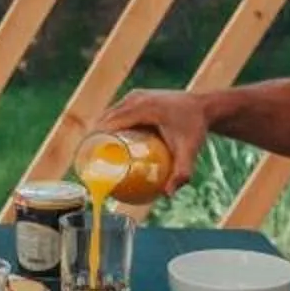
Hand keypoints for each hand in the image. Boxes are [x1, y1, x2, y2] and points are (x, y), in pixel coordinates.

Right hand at [92, 89, 210, 192]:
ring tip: (89, 155)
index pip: (111, 123)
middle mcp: (136, 98)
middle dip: (91, 139)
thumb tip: (168, 195)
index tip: (86, 158)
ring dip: (97, 132)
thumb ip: (182, 172)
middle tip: (85, 162)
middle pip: (105, 119)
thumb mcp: (190, 151)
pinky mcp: (136, 97)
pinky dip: (107, 126)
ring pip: (108, 114)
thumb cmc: (195, 129)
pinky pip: (116, 112)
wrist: (204, 106)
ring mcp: (135, 95)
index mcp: (144, 108)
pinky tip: (103, 144)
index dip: (94, 138)